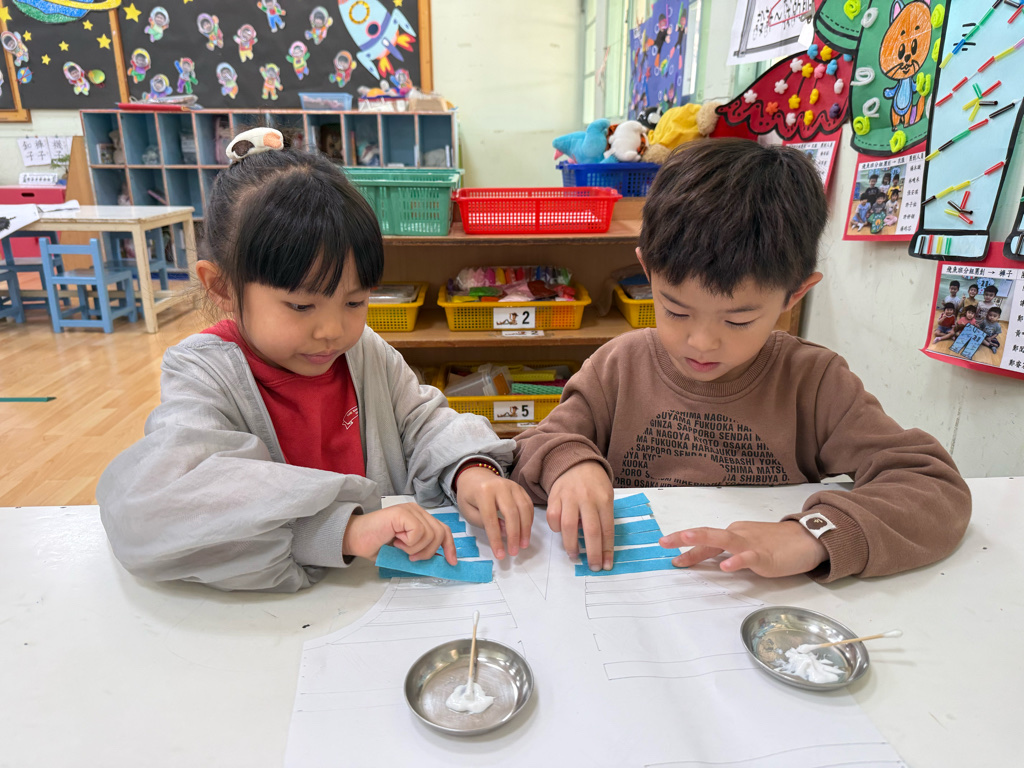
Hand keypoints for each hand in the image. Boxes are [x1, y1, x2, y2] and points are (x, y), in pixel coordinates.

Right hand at [342, 503, 456, 564]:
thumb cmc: (375, 544)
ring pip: (430, 535)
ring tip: (399, 546)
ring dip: (415, 549)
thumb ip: (421, 550)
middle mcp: (416, 511)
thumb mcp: (405, 550)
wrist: (354, 538)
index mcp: (418, 518)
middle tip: (411, 557)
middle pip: (440, 533)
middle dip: (428, 552)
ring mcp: (410, 510)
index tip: (451, 562)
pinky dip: (409, 544)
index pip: (443, 530)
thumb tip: (440, 559)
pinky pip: (418, 533)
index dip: (449, 546)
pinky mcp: (402, 513)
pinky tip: (395, 540)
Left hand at [456, 470, 533, 558]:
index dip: (496, 539)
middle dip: (514, 535)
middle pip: (511, 513)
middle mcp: (500, 486)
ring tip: (523, 545)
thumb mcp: (468, 511)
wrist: (475, 476)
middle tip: (514, 552)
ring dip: (525, 529)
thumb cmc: (469, 496)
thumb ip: (484, 523)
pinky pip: (528, 505)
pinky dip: (529, 520)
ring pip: (524, 509)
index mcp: (483, 492)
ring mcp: (512, 486)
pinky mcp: (520, 488)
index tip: (500, 555)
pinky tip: (526, 532)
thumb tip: (505, 533)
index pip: (491, 519)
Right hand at [547, 462, 613, 571]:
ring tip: (574, 555)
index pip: (607, 529)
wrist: (575, 462)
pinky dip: (556, 528)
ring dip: (571, 545)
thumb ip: (603, 517)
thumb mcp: (606, 496)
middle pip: (590, 531)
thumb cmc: (594, 484)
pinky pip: (553, 517)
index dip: (607, 550)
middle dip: (592, 553)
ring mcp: (569, 497)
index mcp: (604, 499)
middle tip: (592, 566)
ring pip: (568, 526)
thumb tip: (598, 544)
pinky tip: (561, 532)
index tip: (606, 565)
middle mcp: (587, 498)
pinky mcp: (554, 497)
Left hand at [660, 520, 827, 577]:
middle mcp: (738, 535)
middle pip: (707, 535)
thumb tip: (714, 561)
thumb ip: (732, 552)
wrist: (809, 538)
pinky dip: (737, 562)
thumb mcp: (750, 547)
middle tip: (664, 543)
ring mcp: (751, 544)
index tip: (669, 553)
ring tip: (684, 540)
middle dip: (684, 539)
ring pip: (723, 539)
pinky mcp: (765, 556)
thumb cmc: (779, 544)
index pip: (706, 540)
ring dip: (702, 539)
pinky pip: (749, 557)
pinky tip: (726, 567)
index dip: (687, 547)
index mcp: (734, 534)